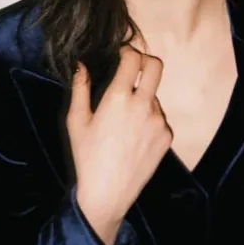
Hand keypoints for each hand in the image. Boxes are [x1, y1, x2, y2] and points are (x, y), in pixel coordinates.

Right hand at [67, 46, 172, 244]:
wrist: (108, 192)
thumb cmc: (87, 157)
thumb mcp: (76, 121)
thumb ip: (80, 88)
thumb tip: (81, 64)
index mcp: (118, 98)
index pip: (133, 59)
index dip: (128, 51)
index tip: (123, 55)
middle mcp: (143, 105)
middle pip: (156, 66)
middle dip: (146, 61)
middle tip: (134, 69)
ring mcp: (159, 121)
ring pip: (155, 96)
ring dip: (143, 98)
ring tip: (125, 120)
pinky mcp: (167, 136)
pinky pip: (160, 118)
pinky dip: (149, 119)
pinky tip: (135, 136)